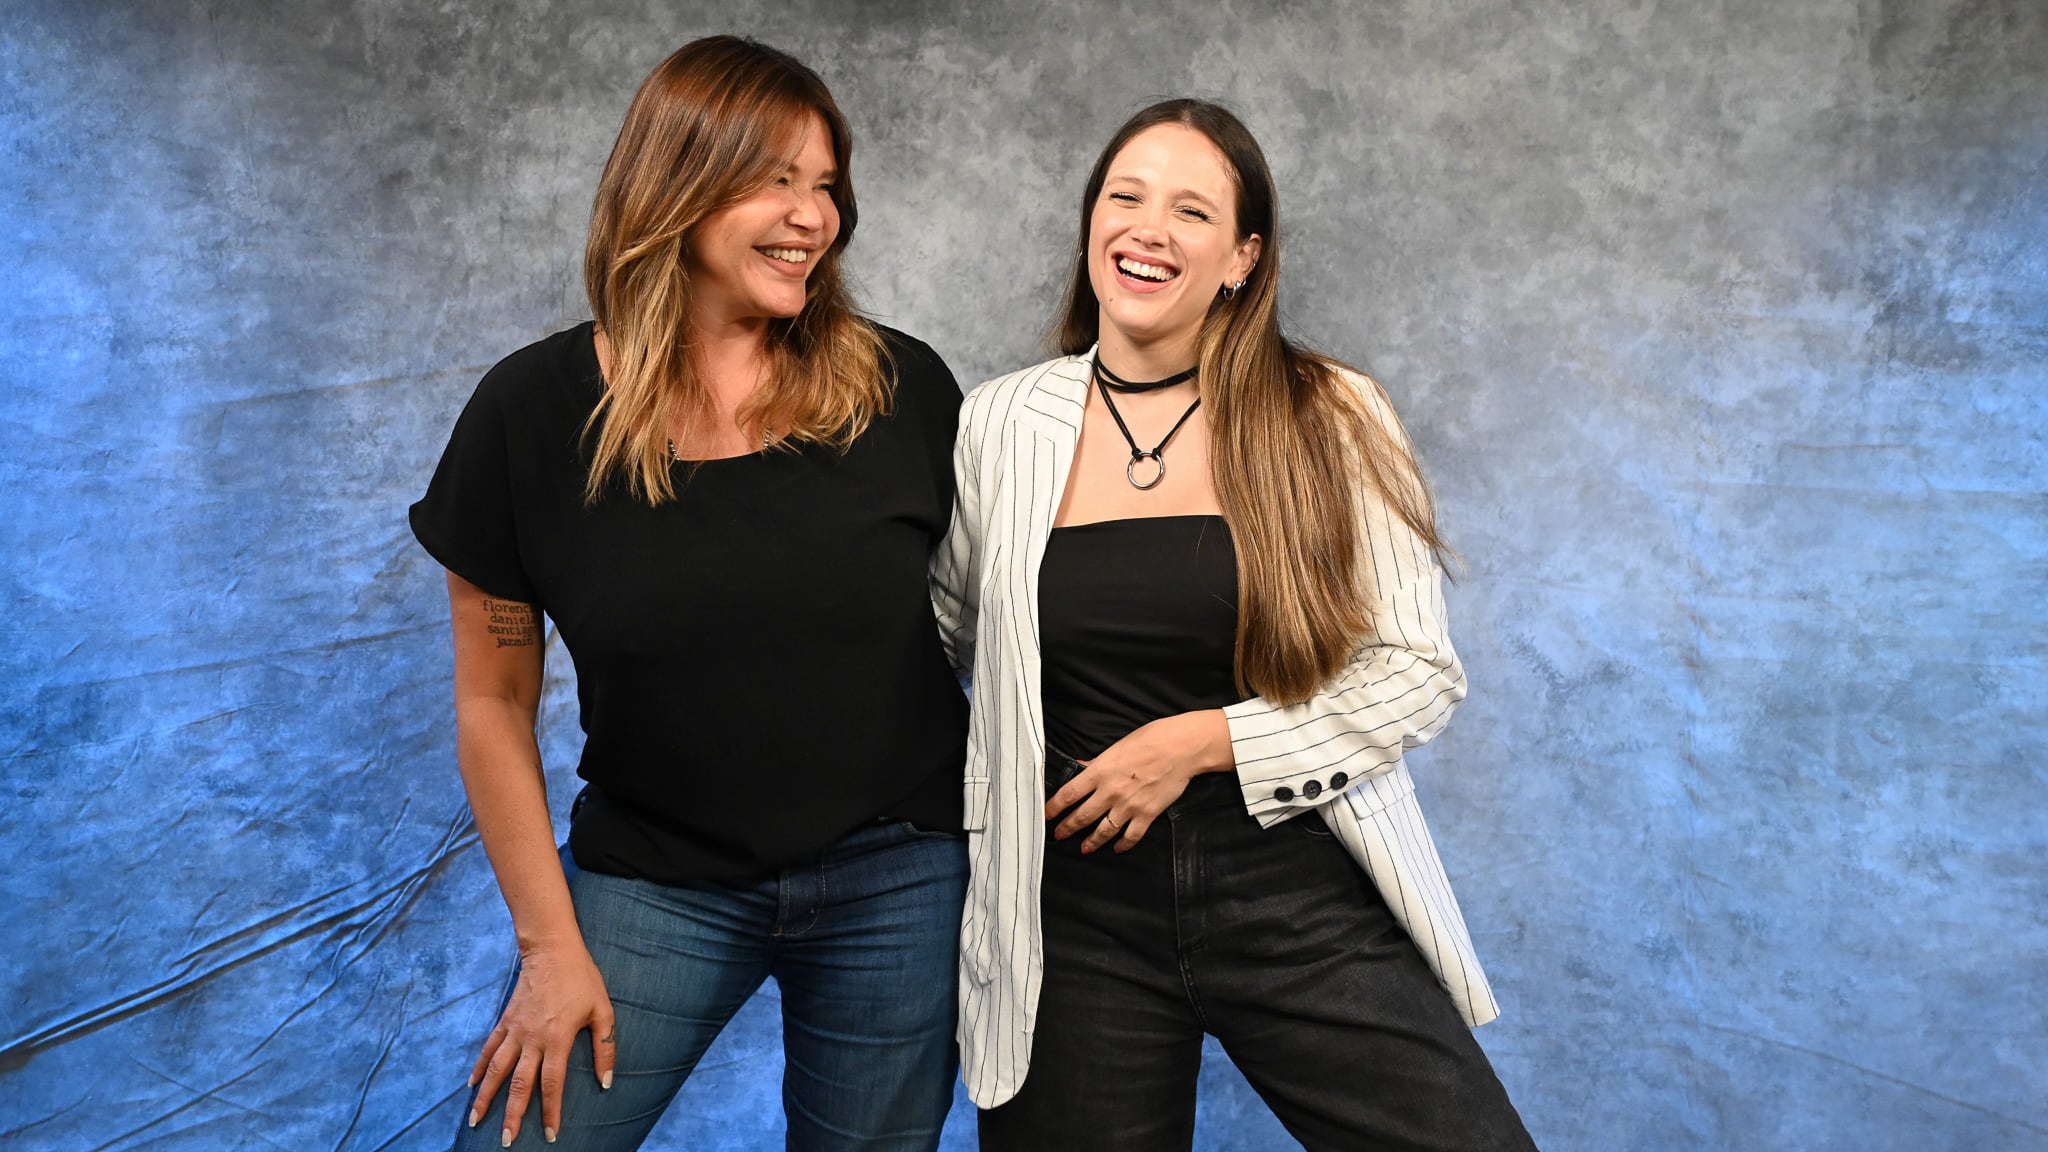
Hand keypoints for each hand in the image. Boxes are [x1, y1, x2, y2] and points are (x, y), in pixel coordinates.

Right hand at [468, 938, 615, 1145]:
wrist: (552, 949)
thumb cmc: (582, 979)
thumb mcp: (602, 1011)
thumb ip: (605, 1048)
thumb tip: (606, 1082)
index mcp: (558, 1039)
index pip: (552, 1084)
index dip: (550, 1111)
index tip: (549, 1134)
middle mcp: (532, 1039)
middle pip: (518, 1084)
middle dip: (512, 1115)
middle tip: (506, 1141)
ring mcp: (515, 1030)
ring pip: (496, 1070)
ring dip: (486, 1097)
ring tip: (476, 1121)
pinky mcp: (505, 1020)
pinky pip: (489, 1048)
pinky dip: (479, 1067)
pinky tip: (472, 1085)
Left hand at [1046, 709, 1232, 853]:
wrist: (1181, 748)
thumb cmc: (1151, 739)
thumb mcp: (1117, 746)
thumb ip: (1097, 762)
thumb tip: (1081, 766)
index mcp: (1099, 772)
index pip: (1068, 794)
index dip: (1054, 807)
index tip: (1046, 815)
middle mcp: (1110, 792)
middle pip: (1081, 816)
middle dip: (1067, 828)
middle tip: (1058, 835)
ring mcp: (1128, 805)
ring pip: (1103, 831)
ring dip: (1091, 842)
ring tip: (1084, 849)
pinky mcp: (1147, 814)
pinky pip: (1131, 836)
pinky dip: (1123, 845)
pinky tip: (1117, 848)